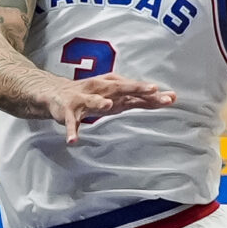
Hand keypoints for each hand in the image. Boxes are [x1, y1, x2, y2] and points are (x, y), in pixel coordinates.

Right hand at [42, 73, 172, 141]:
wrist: (56, 93)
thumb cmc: (93, 95)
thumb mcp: (118, 97)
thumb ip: (141, 100)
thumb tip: (170, 98)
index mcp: (114, 87)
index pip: (136, 91)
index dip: (152, 94)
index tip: (171, 97)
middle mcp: (101, 89)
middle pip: (121, 88)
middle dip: (136, 88)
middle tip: (153, 90)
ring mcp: (83, 99)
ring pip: (93, 100)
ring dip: (99, 102)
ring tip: (108, 105)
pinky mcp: (68, 111)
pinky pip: (71, 123)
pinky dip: (71, 131)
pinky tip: (73, 141)